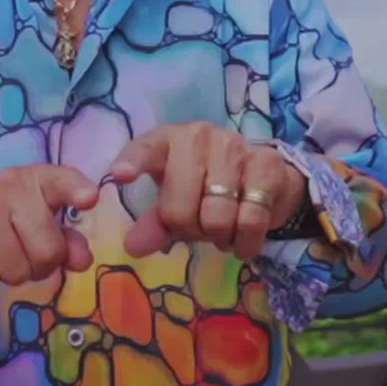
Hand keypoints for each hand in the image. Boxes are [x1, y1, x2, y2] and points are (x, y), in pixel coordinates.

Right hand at [0, 164, 98, 296]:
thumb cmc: (6, 224)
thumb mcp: (41, 228)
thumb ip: (67, 242)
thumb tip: (83, 261)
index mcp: (36, 180)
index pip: (60, 181)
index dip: (76, 190)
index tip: (89, 198)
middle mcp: (8, 185)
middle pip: (47, 252)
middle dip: (39, 267)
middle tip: (23, 255)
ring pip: (14, 271)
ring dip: (9, 276)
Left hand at [110, 124, 307, 260]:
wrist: (264, 176)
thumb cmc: (206, 186)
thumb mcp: (175, 201)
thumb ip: (154, 223)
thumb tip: (133, 247)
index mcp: (166, 141)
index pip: (145, 150)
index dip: (132, 162)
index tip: (120, 175)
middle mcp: (197, 137)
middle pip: (180, 208)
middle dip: (188, 230)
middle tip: (199, 228)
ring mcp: (234, 147)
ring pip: (216, 216)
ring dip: (219, 237)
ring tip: (221, 231)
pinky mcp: (266, 164)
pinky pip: (251, 219)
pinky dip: (245, 242)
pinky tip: (242, 242)